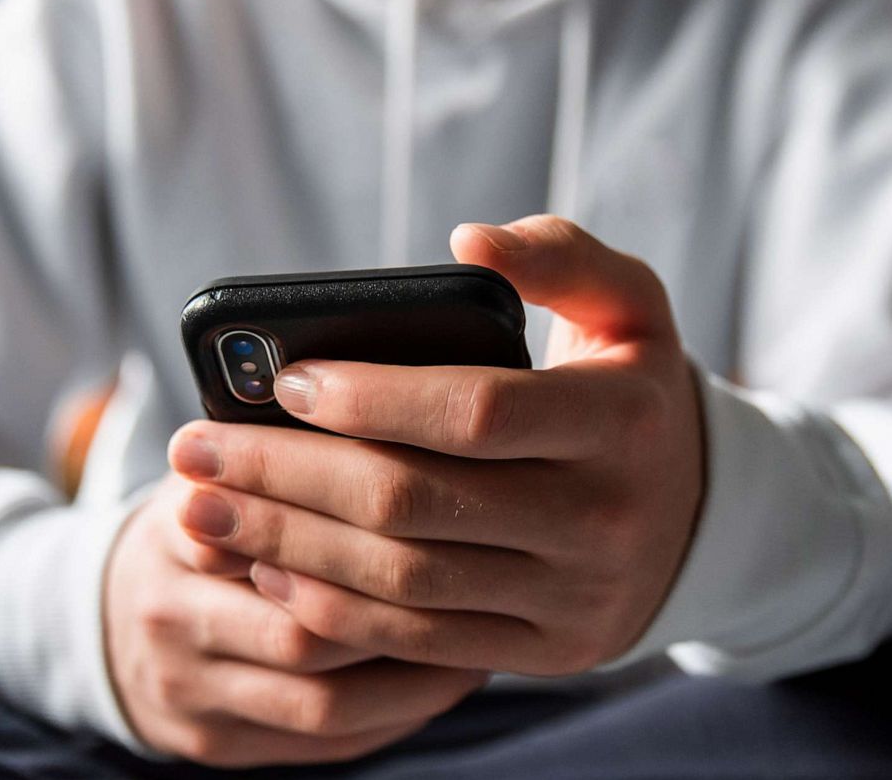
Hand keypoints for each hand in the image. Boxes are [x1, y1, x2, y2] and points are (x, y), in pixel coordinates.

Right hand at [103, 476, 488, 765]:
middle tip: (485, 582)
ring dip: (413, 673)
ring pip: (322, 699)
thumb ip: (274, 456)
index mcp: (173, 532)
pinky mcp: (219, 744)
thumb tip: (376, 411)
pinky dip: (397, 712)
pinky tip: (449, 675)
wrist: (113, 623)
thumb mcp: (215, 474)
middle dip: (399, 612)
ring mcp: (191, 692)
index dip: (355, 530)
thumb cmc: (202, 528)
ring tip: (485, 636)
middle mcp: (170, 618)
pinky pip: (326, 741)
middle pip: (301, 627)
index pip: (269, 534)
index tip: (438, 509)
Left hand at [170, 215, 705, 675]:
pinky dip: (332, 609)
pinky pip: (419, 642)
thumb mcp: (628, 306)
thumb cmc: (630, 391)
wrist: (696, 516)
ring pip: (405, 579)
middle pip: (417, 502)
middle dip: (289, 474)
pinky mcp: (546, 650)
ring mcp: (574, 597)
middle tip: (196, 446)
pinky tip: (268, 567)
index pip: (477, 412)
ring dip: (288, 544)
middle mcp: (604, 518)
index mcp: (623, 421)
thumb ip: (559, 255)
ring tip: (205, 506)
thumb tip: (466, 241)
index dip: (372, 398)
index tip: (286, 380)